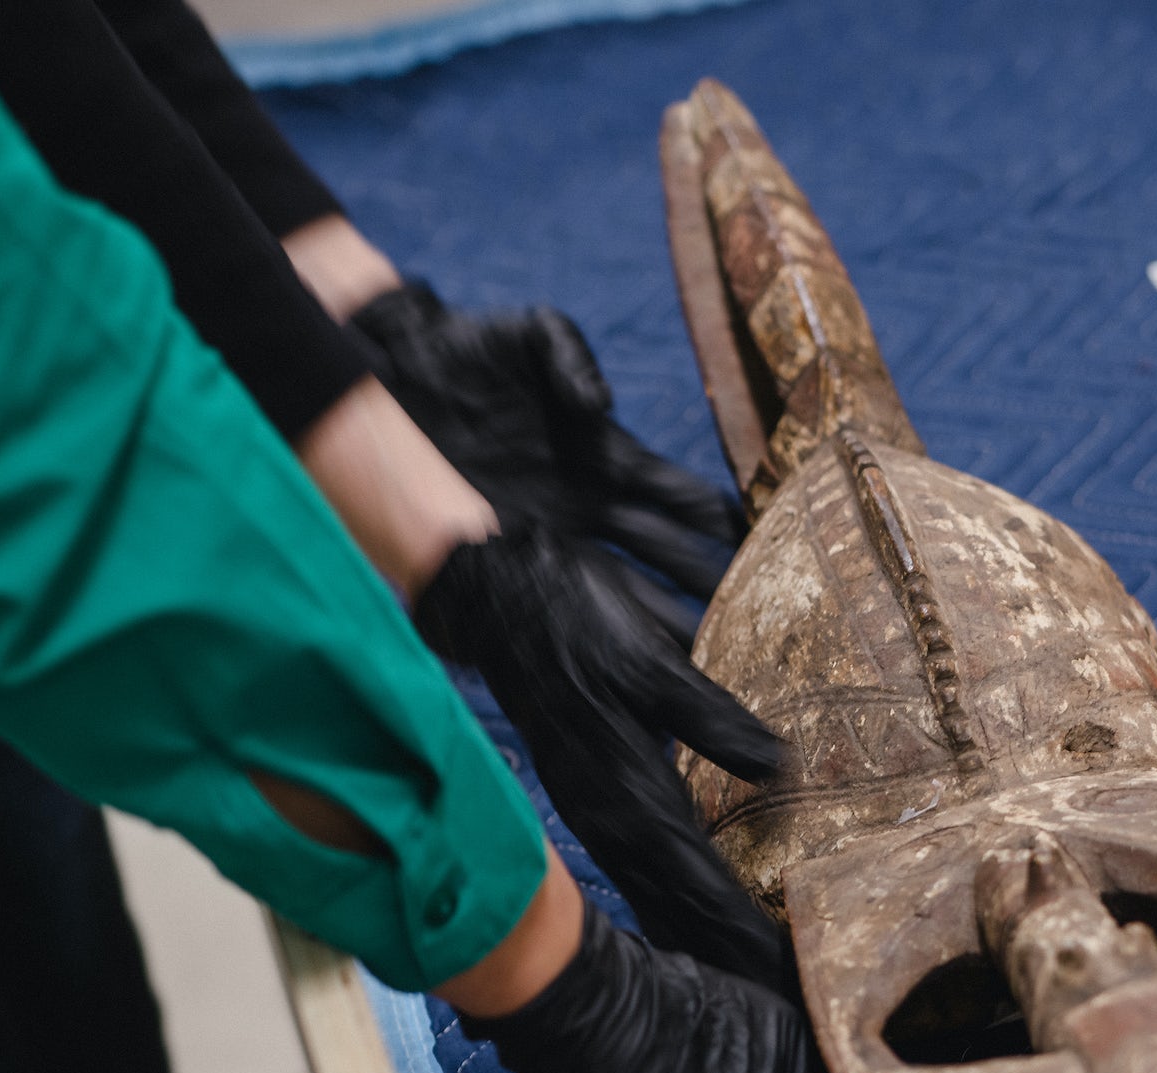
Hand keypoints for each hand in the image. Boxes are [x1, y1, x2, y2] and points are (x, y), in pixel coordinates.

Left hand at [350, 282, 743, 639]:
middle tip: (741, 621)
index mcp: (605, 452)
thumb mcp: (534, 335)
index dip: (713, 518)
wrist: (403, 370)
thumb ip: (571, 360)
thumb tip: (600, 405)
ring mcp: (549, 527)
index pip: (675, 494)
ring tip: (690, 653)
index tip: (753, 546)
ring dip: (653, 616)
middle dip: (700, 584)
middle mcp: (586, 500)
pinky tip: (604, 650)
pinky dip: (581, 616)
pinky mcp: (505, 543)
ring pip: (617, 581)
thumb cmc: (477, 345)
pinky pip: (552, 585)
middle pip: (660, 551)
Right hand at [413, 525, 790, 993]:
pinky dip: (666, 894)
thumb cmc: (571, 619)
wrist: (492, 594)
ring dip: (694, 931)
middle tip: (776, 995)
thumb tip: (774, 762)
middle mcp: (606, 810)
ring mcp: (595, 803)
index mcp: (621, 788)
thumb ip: (708, 716)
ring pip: (652, 887)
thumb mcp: (645, 660)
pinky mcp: (592, 786)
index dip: (735, 925)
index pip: (691, 876)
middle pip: (673, 901)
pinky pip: (638, 860)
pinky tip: (681, 911)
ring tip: (739, 973)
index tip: (778, 969)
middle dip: (723, 949)